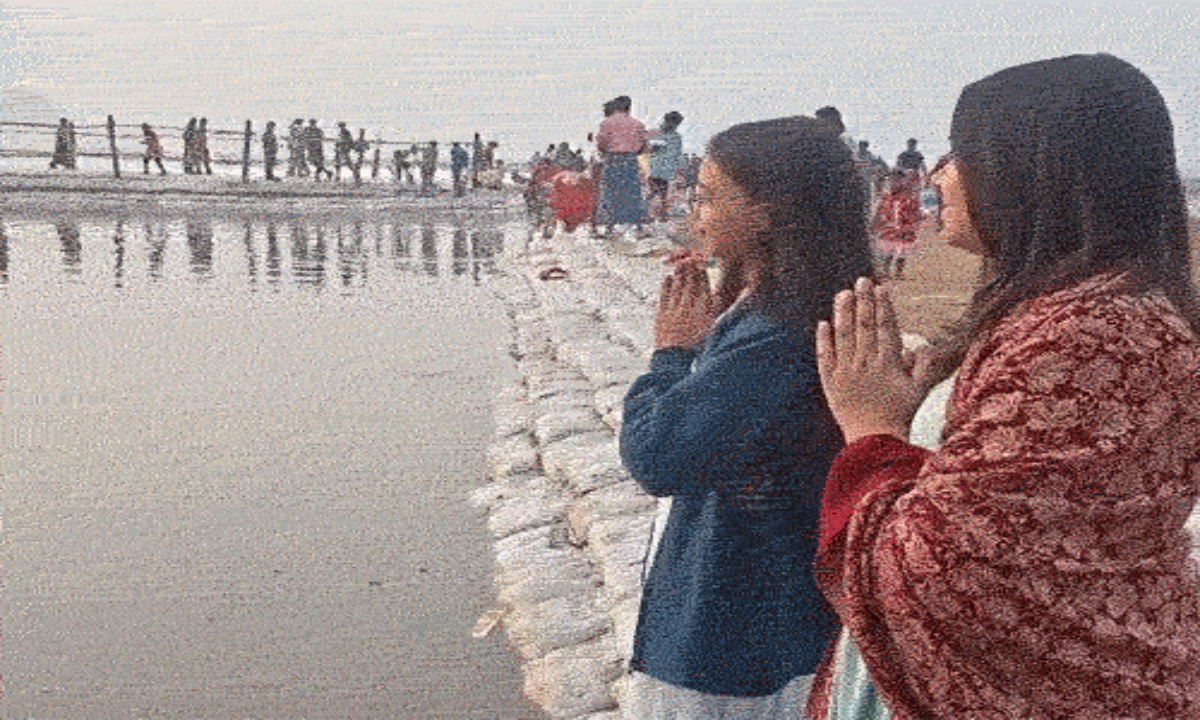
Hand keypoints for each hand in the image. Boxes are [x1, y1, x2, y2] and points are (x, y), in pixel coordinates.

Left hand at [655, 257, 712, 349]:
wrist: (675, 357)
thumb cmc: (696, 345)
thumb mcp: (710, 327)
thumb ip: (713, 310)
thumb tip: (716, 295)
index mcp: (701, 310)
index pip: (702, 287)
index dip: (701, 274)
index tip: (701, 264)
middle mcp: (687, 306)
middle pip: (689, 283)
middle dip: (690, 269)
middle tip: (690, 258)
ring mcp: (673, 309)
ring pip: (677, 287)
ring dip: (678, 274)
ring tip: (680, 264)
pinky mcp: (661, 314)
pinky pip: (663, 295)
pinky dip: (665, 285)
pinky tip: (666, 277)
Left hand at [816, 277, 937, 443]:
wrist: (874, 441)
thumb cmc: (899, 416)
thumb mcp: (919, 391)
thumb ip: (924, 365)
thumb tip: (922, 344)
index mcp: (889, 363)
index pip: (886, 328)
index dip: (884, 306)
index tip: (882, 288)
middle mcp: (866, 363)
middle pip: (864, 326)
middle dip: (864, 301)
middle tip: (861, 280)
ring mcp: (847, 372)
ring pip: (844, 337)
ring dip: (843, 313)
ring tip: (842, 294)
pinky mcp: (831, 383)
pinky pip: (825, 357)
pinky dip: (823, 340)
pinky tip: (822, 324)